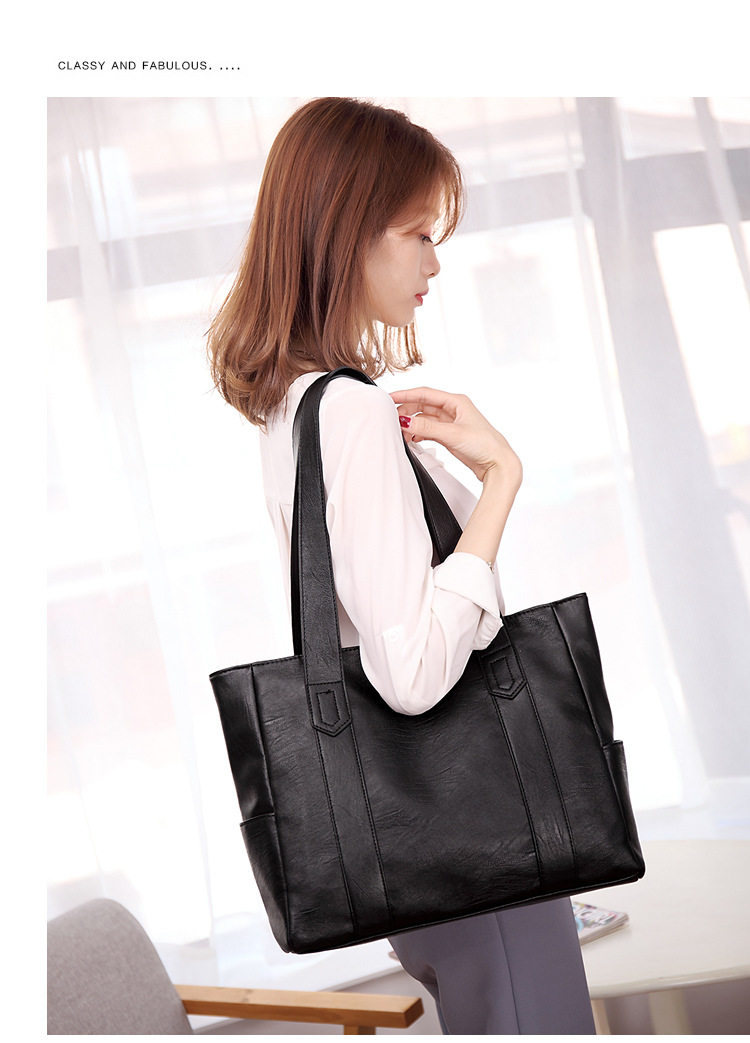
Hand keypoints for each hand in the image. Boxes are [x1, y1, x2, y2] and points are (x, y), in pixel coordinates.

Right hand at [389, 386, 522, 486]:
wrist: (498, 464)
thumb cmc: (485, 445)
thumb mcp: (452, 434)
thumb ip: (427, 427)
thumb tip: (405, 421)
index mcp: (457, 402)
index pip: (425, 393)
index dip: (406, 395)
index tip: (390, 398)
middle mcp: (454, 409)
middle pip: (423, 404)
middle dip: (407, 411)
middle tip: (393, 419)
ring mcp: (451, 423)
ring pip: (425, 418)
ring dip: (413, 423)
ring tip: (402, 432)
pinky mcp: (450, 436)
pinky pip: (429, 429)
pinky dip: (419, 433)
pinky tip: (413, 438)